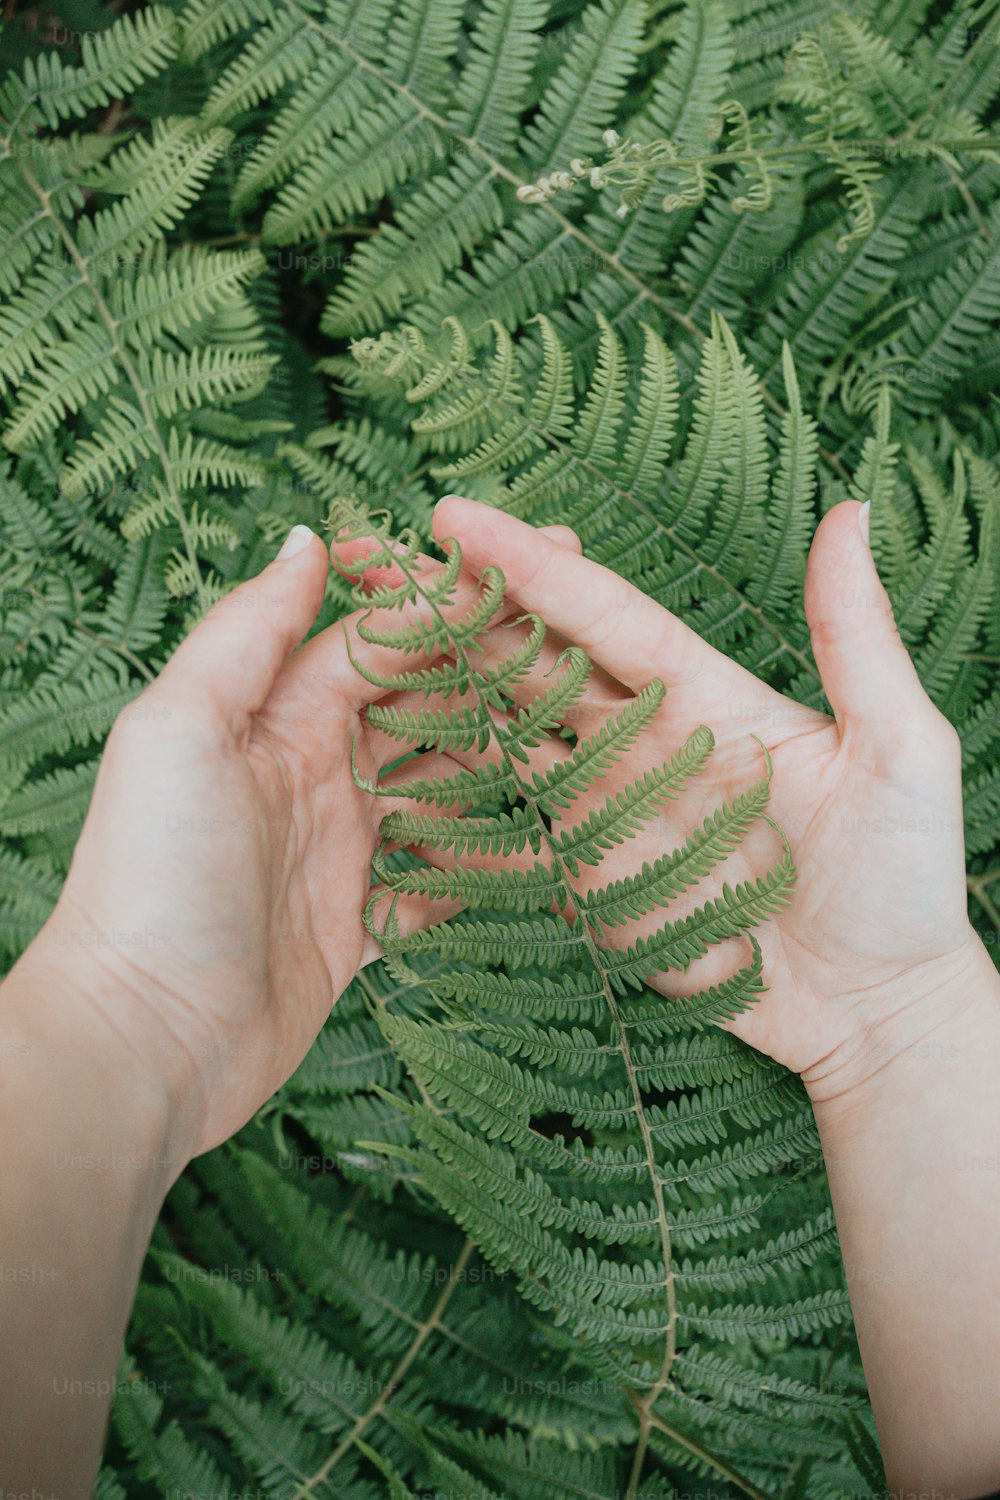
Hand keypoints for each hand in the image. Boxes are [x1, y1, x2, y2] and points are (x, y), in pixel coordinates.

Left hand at [16, 524, 523, 1164]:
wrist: (145, 1038)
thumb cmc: (154, 874)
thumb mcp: (180, 730)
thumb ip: (247, 632)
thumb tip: (310, 538)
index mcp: (275, 717)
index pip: (379, 642)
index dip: (451, 607)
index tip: (534, 569)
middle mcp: (314, 773)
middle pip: (422, 711)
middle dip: (493, 681)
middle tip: (585, 659)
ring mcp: (340, 850)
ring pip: (443, 792)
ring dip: (505, 773)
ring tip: (588, 750)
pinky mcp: (358, 923)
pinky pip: (438, 882)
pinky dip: (483, 867)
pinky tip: (545, 851)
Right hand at [422, 495, 982, 1103]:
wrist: (878, 1007)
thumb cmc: (905, 876)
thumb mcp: (901, 748)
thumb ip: (857, 638)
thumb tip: (852, 512)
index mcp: (705, 695)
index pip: (602, 616)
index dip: (530, 568)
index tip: (454, 519)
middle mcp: (642, 743)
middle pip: (532, 664)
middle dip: (456, 614)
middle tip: (375, 567)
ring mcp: (608, 814)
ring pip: (504, 740)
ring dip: (435, 700)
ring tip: (355, 660)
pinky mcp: (589, 883)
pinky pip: (508, 842)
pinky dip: (448, 815)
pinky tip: (385, 789)